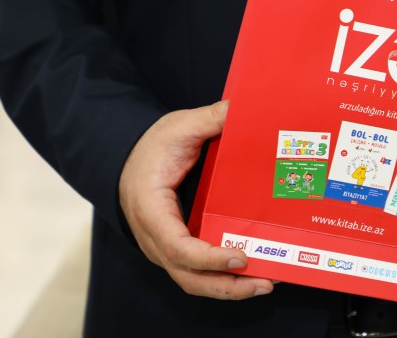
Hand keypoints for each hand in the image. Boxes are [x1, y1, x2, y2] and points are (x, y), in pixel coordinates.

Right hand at [119, 100, 273, 298]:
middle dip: (228, 286)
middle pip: (188, 277)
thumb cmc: (151, 145)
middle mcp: (154, 238)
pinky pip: (199, 272)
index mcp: (151, 210)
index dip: (209, 258)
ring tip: (267, 283)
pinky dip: (224, 278)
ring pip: (194, 281)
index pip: (177, 246)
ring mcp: (164, 247)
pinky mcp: (177, 248)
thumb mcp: (178, 127)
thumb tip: (243, 108)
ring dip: (229, 288)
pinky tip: (254, 273)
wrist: (128, 158)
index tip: (240, 256)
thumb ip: (209, 119)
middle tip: (265, 283)